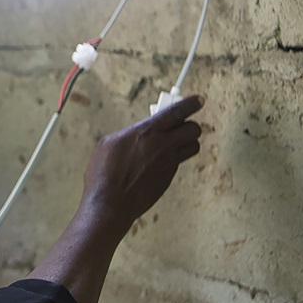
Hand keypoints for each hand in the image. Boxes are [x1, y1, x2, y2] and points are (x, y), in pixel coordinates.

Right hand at [78, 95, 203, 241]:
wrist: (111, 202)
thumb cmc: (104, 173)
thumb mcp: (110, 142)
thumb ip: (131, 133)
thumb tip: (139, 132)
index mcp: (147, 132)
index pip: (177, 112)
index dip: (191, 104)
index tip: (198, 100)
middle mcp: (162, 145)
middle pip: (193, 129)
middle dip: (189, 124)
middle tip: (179, 125)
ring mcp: (168, 163)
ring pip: (192, 147)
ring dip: (186, 142)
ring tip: (171, 143)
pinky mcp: (168, 178)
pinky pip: (178, 163)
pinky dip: (172, 159)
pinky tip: (154, 163)